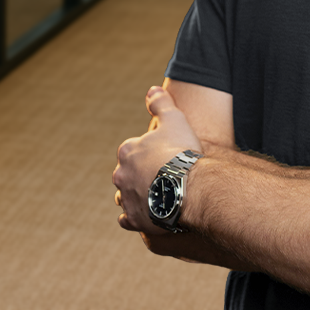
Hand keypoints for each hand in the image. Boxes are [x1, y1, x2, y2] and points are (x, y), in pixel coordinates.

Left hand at [112, 85, 203, 232]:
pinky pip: (127, 219)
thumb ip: (161, 103)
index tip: (163, 156)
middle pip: (126, 174)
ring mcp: (126, 199)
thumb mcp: (174, 119)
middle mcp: (121, 175)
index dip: (148, 153)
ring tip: (155, 196)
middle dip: (139, 174)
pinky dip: (135, 217)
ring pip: (125, 196)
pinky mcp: (134, 219)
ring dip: (135, 195)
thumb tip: (151, 90)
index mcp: (127, 151)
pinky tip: (147, 215)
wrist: (189, 188)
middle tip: (161, 177)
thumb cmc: (181, 152)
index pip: (132, 150)